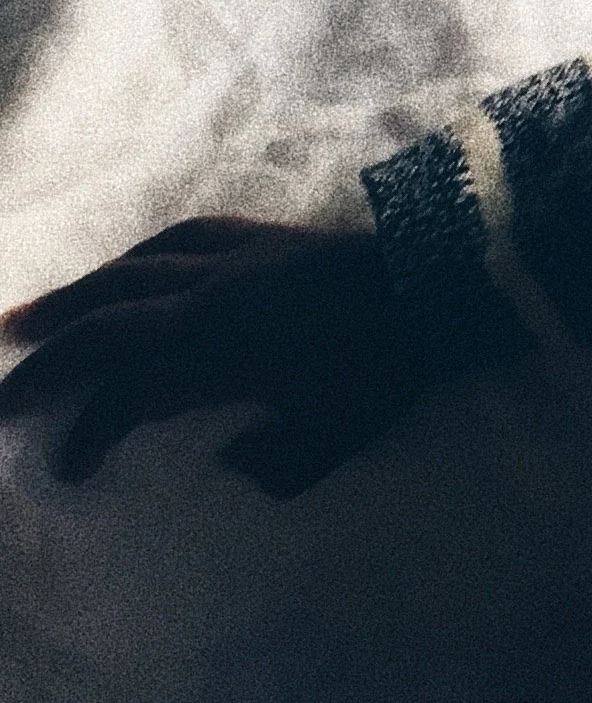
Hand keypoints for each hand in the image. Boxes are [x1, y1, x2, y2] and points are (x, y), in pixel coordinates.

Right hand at [0, 217, 422, 494]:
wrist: (437, 281)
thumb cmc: (391, 364)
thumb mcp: (342, 432)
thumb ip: (283, 464)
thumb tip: (231, 467)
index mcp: (221, 358)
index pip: (130, 398)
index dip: (89, 434)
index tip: (68, 466)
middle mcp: (206, 303)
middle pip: (102, 331)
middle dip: (46, 367)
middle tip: (2, 398)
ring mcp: (226, 261)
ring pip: (124, 275)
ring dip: (67, 303)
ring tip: (19, 325)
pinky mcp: (253, 236)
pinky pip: (173, 238)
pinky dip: (132, 257)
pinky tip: (116, 268)